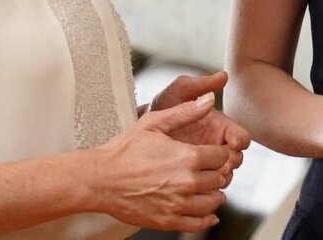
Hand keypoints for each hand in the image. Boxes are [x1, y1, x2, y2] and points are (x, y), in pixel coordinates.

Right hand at [91, 94, 231, 231]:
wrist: (100, 180)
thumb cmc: (124, 150)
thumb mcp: (154, 123)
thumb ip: (185, 111)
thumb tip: (210, 99)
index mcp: (187, 157)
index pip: (221, 156)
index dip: (220, 152)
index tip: (213, 152)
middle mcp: (186, 182)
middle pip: (219, 179)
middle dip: (217, 172)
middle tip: (210, 169)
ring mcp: (178, 204)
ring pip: (213, 202)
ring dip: (215, 194)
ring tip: (208, 188)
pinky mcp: (168, 221)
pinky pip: (198, 224)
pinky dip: (207, 218)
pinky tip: (207, 213)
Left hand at [150, 71, 251, 181]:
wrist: (136, 127)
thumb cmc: (160, 106)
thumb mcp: (178, 92)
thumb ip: (200, 85)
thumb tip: (223, 76)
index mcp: (219, 126)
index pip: (242, 138)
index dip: (240, 141)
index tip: (231, 143)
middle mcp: (216, 145)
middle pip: (237, 159)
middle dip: (231, 162)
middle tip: (218, 163)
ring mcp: (205, 163)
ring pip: (225, 176)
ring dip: (219, 178)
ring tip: (203, 174)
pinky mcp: (194, 178)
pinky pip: (208, 188)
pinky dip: (206, 188)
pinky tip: (195, 185)